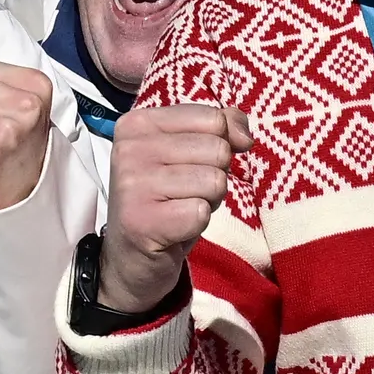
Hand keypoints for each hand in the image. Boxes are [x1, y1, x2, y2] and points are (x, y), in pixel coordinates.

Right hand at [96, 104, 251, 313]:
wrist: (132, 255)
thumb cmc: (167, 198)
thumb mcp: (190, 154)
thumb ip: (221, 128)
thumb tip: (245, 136)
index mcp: (137, 123)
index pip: (212, 118)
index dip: (219, 145)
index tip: (191, 165)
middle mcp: (128, 148)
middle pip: (217, 149)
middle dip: (214, 176)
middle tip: (184, 193)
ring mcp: (132, 185)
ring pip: (214, 180)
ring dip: (208, 201)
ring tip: (180, 209)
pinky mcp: (142, 221)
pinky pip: (202, 212)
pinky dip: (198, 224)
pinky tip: (175, 228)